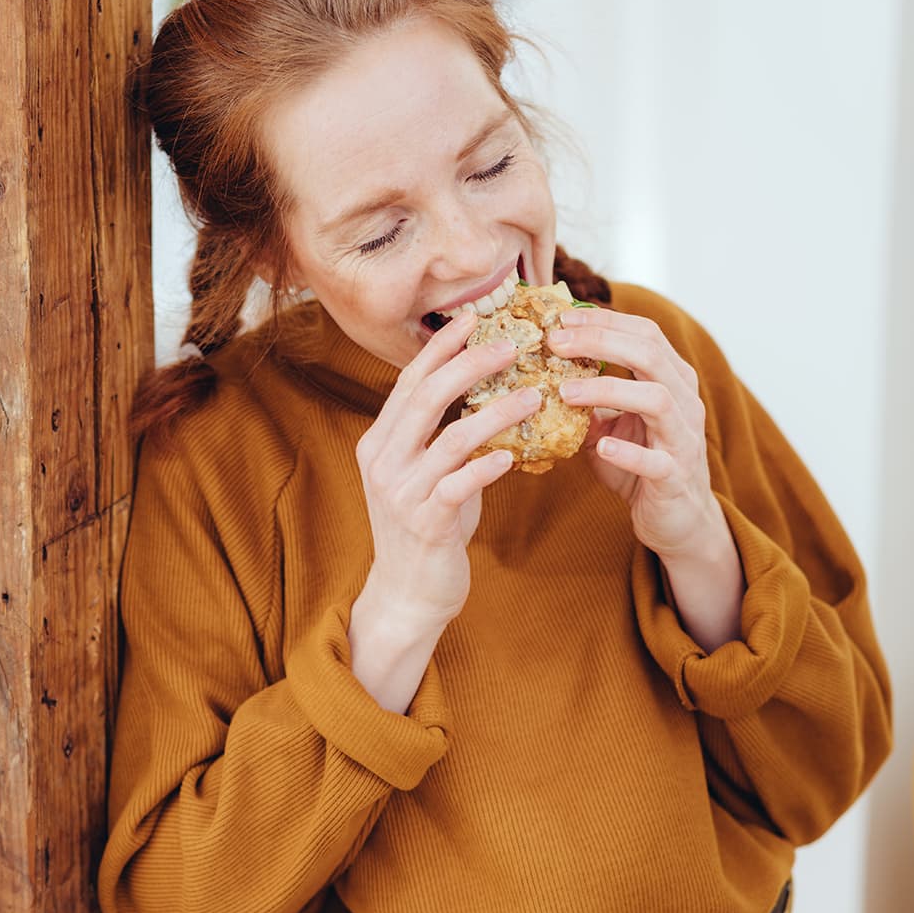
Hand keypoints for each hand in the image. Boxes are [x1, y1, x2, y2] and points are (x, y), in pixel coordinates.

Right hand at [354, 312, 540, 625]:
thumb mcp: (425, 473)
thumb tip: (485, 391)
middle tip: (511, 345)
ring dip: (495, 412)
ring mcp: (401, 493)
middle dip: (469, 365)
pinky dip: (486, 466)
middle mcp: (383, 461)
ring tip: (533, 396)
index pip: (409, 381)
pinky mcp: (426, 523)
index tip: (472, 318)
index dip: (440, 348)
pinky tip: (512, 456)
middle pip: (426, 398)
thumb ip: (441, 435)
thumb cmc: (427, 526)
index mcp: (379, 441)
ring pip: (449, 438)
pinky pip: (458, 485)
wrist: (408, 593)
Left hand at [547, 307, 723, 559]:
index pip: (645, 334)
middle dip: (601, 342)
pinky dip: (627, 451)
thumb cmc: (642, 464)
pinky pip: (656, 461)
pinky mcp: (676, 477)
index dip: (604, 321)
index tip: (562, 319)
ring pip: (657, 399)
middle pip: (650, 355)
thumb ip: (588, 398)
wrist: (677, 519)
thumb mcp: (611, 424)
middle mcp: (685, 402)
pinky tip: (601, 445)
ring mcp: (683, 439)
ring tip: (566, 391)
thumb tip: (541, 371)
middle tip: (556, 343)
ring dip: (608, 390)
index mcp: (672, 380)